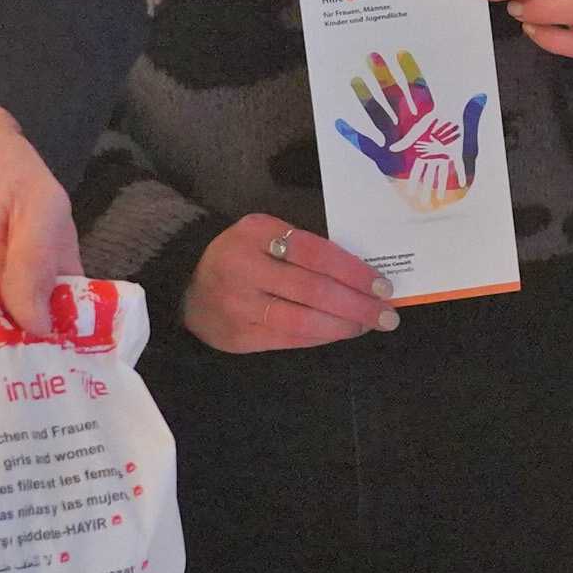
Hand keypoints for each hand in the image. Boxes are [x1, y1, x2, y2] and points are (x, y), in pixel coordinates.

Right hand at [185, 214, 394, 350]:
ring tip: (368, 325)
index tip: (382, 284)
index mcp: (255, 233)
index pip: (315, 252)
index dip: (353, 271)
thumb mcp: (264, 234)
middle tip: (387, 314)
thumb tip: (362, 272)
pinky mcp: (240, 337)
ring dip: (344, 325)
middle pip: (313, 290)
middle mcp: (244, 268)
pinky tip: (340, 333)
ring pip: (303, 320)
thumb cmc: (241, 256)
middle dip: (357, 304)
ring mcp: (239, 306)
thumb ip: (303, 246)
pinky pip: (290, 339)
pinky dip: (321, 337)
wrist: (186, 286)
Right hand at [331, 51, 487, 212]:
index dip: (410, 72)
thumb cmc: (459, 175)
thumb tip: (480, 96)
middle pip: (394, 97)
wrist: (445, 204)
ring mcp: (396, 143)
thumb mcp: (468, 148)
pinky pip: (367, 145)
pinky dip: (353, 136)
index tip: (402, 53)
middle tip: (372, 56)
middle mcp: (410, 128)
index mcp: (430, 122)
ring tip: (355, 80)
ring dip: (367, 99)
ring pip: (378, 115)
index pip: (418, 91)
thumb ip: (469, 122)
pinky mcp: (386, 161)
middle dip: (384, 78)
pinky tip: (340, 124)